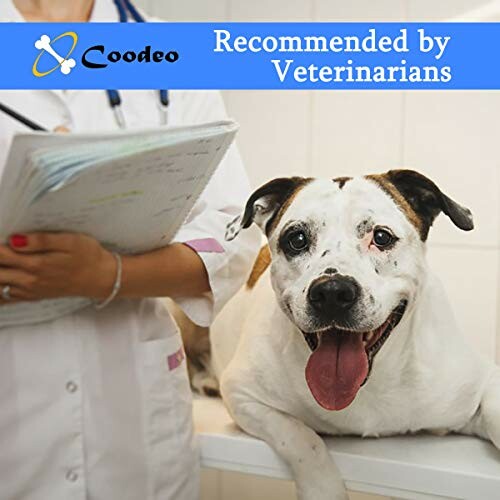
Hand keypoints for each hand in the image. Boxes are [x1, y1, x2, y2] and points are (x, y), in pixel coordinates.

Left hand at [0, 232, 115, 303]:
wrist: (102, 277)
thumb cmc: (88, 255)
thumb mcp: (70, 241)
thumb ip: (42, 240)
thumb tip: (14, 239)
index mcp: (36, 264)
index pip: (0, 254)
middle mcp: (29, 280)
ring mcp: (31, 290)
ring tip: (3, 264)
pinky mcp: (34, 295)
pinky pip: (7, 298)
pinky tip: (1, 283)